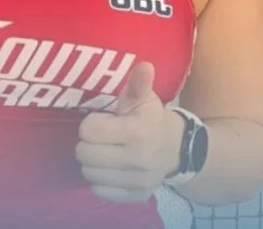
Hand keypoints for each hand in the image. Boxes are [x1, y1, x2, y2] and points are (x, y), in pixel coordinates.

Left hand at [76, 62, 184, 202]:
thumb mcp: (145, 98)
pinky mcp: (137, 196)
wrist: (177, 148)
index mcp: (138, 132)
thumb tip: (144, 65)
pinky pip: (101, 192)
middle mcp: (138, 160)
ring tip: (104, 151)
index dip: (90, 123)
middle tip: (99, 137)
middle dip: (87, 143)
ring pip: (90, 175)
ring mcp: (138, 182)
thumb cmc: (152, 118)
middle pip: (85, 155)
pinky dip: (101, 180)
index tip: (101, 120)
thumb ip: (139, 83)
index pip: (88, 131)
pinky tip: (110, 167)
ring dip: (92, 162)